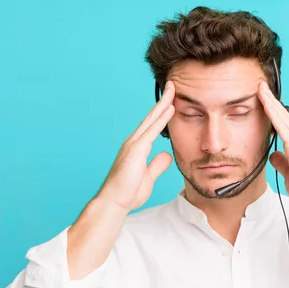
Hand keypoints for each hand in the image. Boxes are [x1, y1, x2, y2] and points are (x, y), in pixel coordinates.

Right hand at [96, 81, 175, 212]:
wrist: (114, 202)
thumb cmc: (128, 192)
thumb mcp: (148, 176)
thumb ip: (157, 164)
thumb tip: (166, 154)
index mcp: (137, 147)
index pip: (152, 125)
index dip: (162, 111)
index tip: (172, 100)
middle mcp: (134, 141)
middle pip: (152, 116)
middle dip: (163, 100)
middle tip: (173, 85)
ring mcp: (134, 144)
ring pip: (152, 119)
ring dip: (163, 104)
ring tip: (173, 89)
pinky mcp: (136, 150)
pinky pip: (152, 130)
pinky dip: (161, 119)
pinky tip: (170, 109)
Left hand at [257, 81, 288, 212]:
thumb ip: (282, 162)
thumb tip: (273, 154)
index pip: (283, 123)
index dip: (273, 110)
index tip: (263, 98)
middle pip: (283, 115)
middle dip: (271, 100)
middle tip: (260, 85)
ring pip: (283, 118)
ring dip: (271, 103)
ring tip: (261, 90)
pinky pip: (283, 128)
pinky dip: (274, 115)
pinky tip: (267, 106)